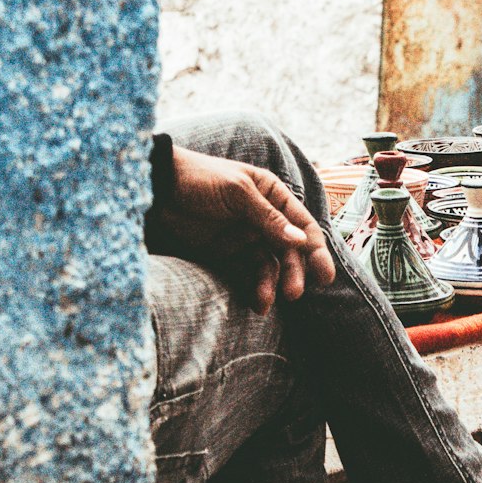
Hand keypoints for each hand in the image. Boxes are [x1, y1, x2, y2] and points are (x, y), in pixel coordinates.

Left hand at [159, 146, 335, 312]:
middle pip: (291, 248)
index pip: (302, 224)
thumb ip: (268, 218)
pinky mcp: (228, 252)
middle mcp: (265, 216)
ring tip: (270, 301)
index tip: (324, 275)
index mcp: (273, 194)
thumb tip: (300, 241)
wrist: (157, 189)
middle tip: (295, 294)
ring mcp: (247, 235)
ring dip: (275, 283)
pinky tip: (258, 302)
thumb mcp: (237, 193)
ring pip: (272, 264)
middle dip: (295, 272)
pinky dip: (256, 287)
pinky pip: (249, 272)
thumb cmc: (199, 179)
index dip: (316, 249)